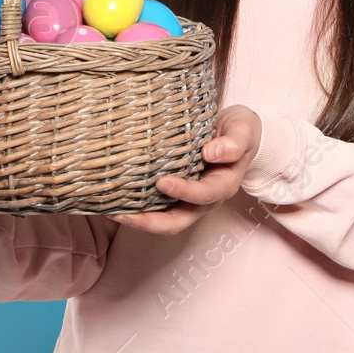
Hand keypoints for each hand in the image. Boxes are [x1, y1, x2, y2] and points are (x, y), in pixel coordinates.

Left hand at [113, 104, 261, 235]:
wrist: (238, 133)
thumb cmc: (240, 131)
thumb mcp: (243, 130)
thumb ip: (233, 142)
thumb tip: (211, 153)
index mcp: (224, 185)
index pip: (203, 195)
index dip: (183, 192)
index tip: (162, 182)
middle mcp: (205, 199)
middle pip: (177, 221)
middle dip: (149, 222)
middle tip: (121, 214)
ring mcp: (189, 200)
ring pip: (163, 219)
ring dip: (138, 219)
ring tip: (110, 211)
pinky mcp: (176, 193)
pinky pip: (156, 207)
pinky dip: (137, 207)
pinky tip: (115, 198)